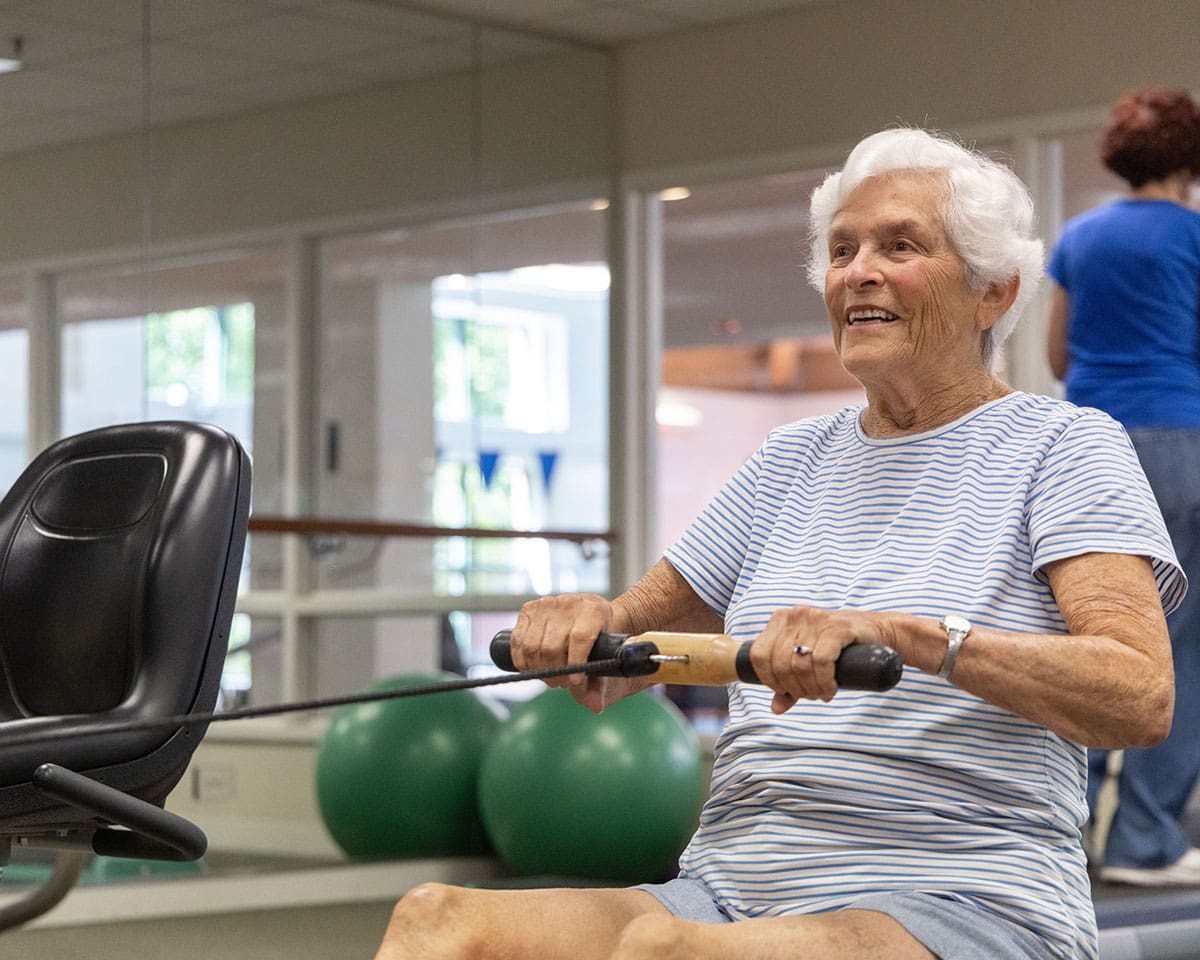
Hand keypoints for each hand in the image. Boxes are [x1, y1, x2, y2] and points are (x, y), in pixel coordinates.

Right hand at [510, 593, 615, 712]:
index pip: (580, 639)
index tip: (575, 682)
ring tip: (550, 677)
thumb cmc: (599, 636)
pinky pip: (517, 641)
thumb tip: (596, 707)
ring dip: (537, 669)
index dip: (575, 664)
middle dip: (555, 672)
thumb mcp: (605, 655)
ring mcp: (546, 604)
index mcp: (592, 611)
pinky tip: (532, 668)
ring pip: (532, 646)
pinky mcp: (528, 609)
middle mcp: (568, 604)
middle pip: (552, 646)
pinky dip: (522, 661)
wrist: (589, 611)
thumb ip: (599, 683)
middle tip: (562, 683)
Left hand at [749, 605, 893, 713]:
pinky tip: (831, 688)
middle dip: (795, 688)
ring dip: (811, 688)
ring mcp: (815, 618)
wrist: (879, 633)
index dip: (769, 680)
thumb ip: (790, 682)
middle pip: (780, 663)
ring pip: (799, 664)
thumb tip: (775, 708)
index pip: (759, 655)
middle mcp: (795, 615)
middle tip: (812, 696)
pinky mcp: (837, 626)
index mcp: (780, 620)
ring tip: (822, 693)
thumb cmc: (840, 649)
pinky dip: (824, 681)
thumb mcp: (809, 663)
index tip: (786, 691)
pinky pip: (821, 661)